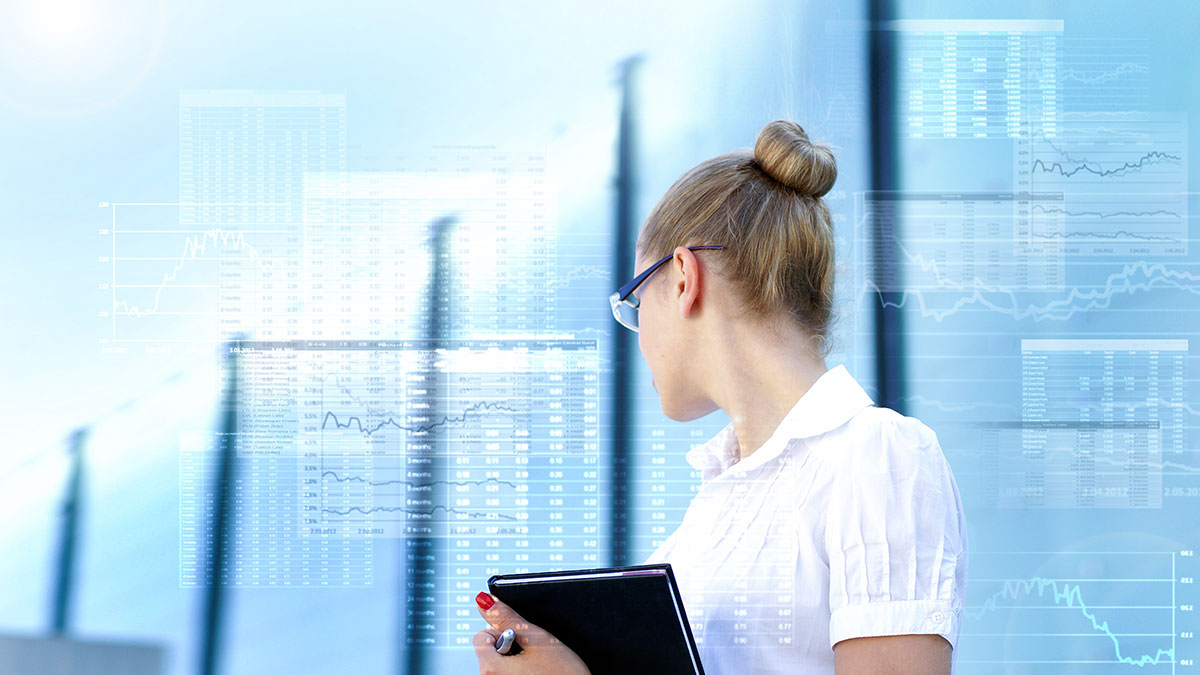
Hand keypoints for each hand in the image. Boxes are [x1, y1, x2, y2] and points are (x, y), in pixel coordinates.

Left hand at [473, 591, 590, 674]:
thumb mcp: (537, 639)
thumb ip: (507, 618)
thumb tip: (484, 601)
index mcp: (490, 669)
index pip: (481, 637)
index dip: (503, 632)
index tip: (522, 640)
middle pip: (491, 652)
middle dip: (510, 647)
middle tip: (534, 655)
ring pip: (501, 665)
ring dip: (516, 661)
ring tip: (539, 667)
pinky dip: (520, 672)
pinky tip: (539, 674)